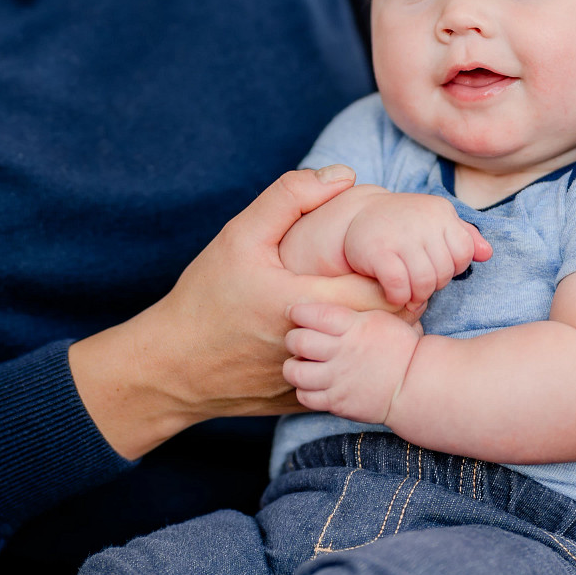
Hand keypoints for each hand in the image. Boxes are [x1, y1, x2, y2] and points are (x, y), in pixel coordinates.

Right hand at [70, 166, 394, 458]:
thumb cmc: (206, 296)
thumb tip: (345, 175)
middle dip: (400, 294)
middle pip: (392, 323)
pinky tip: (344, 332)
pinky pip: (351, 374)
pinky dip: (356, 352)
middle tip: (390, 271)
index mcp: (308, 303)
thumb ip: (290, 197)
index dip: (400, 268)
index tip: (388, 252)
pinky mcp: (311, 399)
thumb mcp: (239, 236)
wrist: (174, 364)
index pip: (388, 290)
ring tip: (373, 298)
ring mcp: (319, 378)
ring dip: (381, 325)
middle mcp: (320, 345)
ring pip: (375, 351)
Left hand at [282, 301, 421, 423]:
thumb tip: (319, 295)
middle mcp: (342, 352)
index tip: (296, 313)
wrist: (417, 383)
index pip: (310, 314)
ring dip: (293, 366)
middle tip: (298, 340)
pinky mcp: (339, 402)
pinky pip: (306, 396)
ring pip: (295, 372)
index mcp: (352, 326)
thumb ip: (348, 310)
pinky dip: (304, 390)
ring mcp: (339, 379)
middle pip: (298, 341)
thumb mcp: (377, 316)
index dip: (296, 311)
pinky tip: (313, 384)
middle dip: (292, 339)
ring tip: (302, 364)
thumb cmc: (397, 345)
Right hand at [342, 192, 490, 309]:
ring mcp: (399, 235)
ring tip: (408, 291)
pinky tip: (393, 293)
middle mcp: (422, 219)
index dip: (451, 267)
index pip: (464, 253)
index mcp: (440, 211)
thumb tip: (487, 253)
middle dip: (433, 284)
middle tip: (417, 280)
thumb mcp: (434, 223)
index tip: (433, 266)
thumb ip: (463, 237)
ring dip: (416, 295)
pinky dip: (399, 297)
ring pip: (425, 282)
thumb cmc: (401, 225)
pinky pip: (400, 287)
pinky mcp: (377, 251)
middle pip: (445, 271)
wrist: (355, 218)